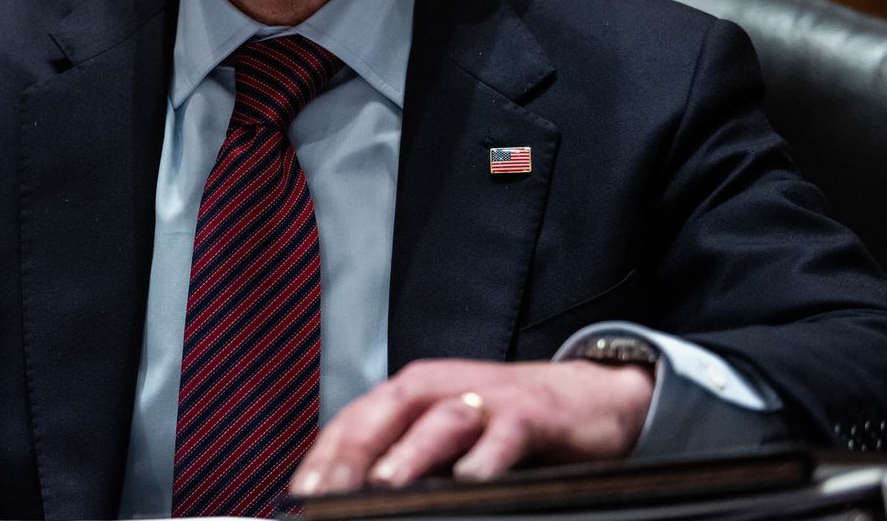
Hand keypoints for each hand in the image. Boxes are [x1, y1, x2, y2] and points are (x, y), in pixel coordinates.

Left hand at [289, 358, 653, 495]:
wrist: (586, 397)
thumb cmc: (503, 423)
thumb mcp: (444, 435)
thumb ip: (402, 459)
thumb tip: (353, 498)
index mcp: (409, 394)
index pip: (353, 422)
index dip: (322, 457)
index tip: (300, 493)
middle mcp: (439, 389)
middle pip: (383, 416)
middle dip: (350, 457)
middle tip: (325, 493)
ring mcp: (485, 399)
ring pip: (439, 422)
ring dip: (409, 454)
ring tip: (384, 485)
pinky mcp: (529, 415)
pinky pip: (504, 436)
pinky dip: (486, 458)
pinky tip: (471, 480)